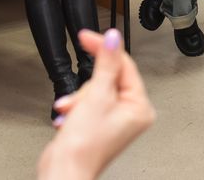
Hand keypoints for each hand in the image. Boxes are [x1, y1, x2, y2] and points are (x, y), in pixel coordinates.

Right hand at [38, 29, 154, 179]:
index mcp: (140, 106)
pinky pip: (87, 103)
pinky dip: (75, 108)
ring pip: (94, 89)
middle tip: (80, 98)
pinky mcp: (98, 124)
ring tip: (72, 113)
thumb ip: (106, 63)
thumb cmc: (84, 147)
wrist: (63, 172)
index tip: (89, 37)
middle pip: (108, 78)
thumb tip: (113, 38)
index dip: (105, 48)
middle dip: (87, 87)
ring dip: (78, 99)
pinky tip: (69, 119)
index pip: (125, 65)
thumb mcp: (97, 95)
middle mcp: (131, 113)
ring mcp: (114, 119)